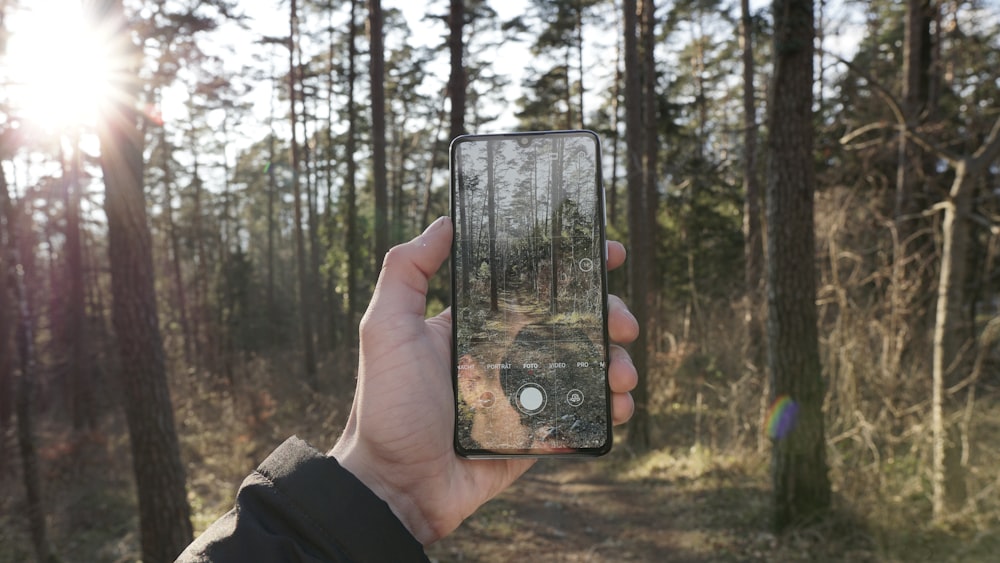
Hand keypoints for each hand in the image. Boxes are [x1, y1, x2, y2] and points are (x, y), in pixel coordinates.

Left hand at [330, 217, 638, 544]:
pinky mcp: (538, 433)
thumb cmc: (385, 407)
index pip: (533, 284)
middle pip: (573, 322)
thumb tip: (444, 222)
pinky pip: (584, 414)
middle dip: (608, 315)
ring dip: (617, 361)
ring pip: (587, 366)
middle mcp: (507, 353)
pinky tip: (619, 406)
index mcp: (479, 324)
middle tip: (623, 321)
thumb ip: (406, 271)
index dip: (573, 266)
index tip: (605, 253)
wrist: (395, 487)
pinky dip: (610, 407)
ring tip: (623, 373)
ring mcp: (526, 393)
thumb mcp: (385, 329)